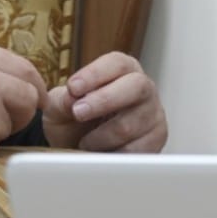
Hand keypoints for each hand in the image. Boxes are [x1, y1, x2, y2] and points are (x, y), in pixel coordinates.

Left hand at [42, 52, 166, 151]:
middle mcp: (143, 89)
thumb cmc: (75, 121)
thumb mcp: (60, 106)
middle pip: (136, 86)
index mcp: (123, 71)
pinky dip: (112, 154)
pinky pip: (135, 150)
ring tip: (85, 141)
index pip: (117, 63)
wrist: (82, 149)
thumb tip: (71, 98)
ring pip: (130, 124)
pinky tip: (101, 152)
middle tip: (78, 112)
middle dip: (104, 100)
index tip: (73, 87)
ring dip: (101, 136)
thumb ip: (63, 99)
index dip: (95, 74)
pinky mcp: (156, 140)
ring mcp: (153, 115)